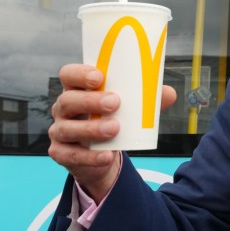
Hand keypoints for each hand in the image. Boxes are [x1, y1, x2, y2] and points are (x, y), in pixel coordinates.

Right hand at [48, 64, 176, 200]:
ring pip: (67, 128)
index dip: (80, 73)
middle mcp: (63, 108)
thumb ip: (148, 99)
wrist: (102, 156)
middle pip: (68, 100)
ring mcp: (59, 131)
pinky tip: (108, 155)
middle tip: (115, 102)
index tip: (99, 77)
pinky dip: (90, 156)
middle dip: (90, 101)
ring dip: (91, 128)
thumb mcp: (129, 108)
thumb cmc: (113, 120)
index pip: (69, 74)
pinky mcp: (60, 153)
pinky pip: (72, 154)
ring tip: (115, 129)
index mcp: (77, 89)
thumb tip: (169, 94)